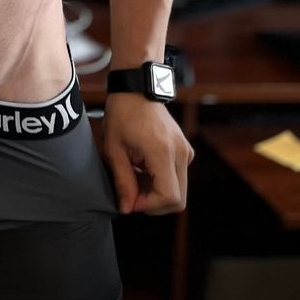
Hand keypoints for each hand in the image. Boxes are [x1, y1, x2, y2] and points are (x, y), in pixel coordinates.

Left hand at [101, 96, 194, 214]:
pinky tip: (143, 170)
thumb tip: (127, 209)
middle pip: (178, 199)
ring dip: (157, 193)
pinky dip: (161, 182)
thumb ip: (123, 181)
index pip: (169, 196)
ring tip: (134, 176)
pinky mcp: (185, 150)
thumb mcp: (114, 149)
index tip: (129, 199)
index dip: (148, 205)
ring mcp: (185, 151)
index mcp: (163, 152)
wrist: (136, 90)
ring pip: (179, 191)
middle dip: (153, 203)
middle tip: (131, 192)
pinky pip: (177, 178)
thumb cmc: (122, 115)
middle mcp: (180, 153)